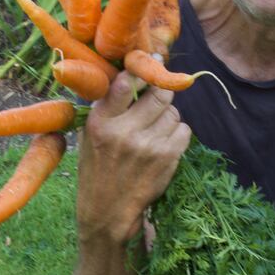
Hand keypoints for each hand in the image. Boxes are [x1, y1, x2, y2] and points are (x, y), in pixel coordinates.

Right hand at [77, 72, 190, 245]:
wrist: (108, 209)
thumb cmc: (98, 168)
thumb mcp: (90, 135)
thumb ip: (108, 107)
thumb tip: (133, 74)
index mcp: (101, 122)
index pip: (125, 83)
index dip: (142, 70)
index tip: (150, 64)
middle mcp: (124, 131)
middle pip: (159, 94)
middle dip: (161, 92)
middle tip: (158, 96)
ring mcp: (148, 145)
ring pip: (173, 112)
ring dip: (168, 116)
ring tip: (155, 128)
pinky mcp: (167, 158)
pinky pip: (184, 130)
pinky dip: (178, 133)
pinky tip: (164, 142)